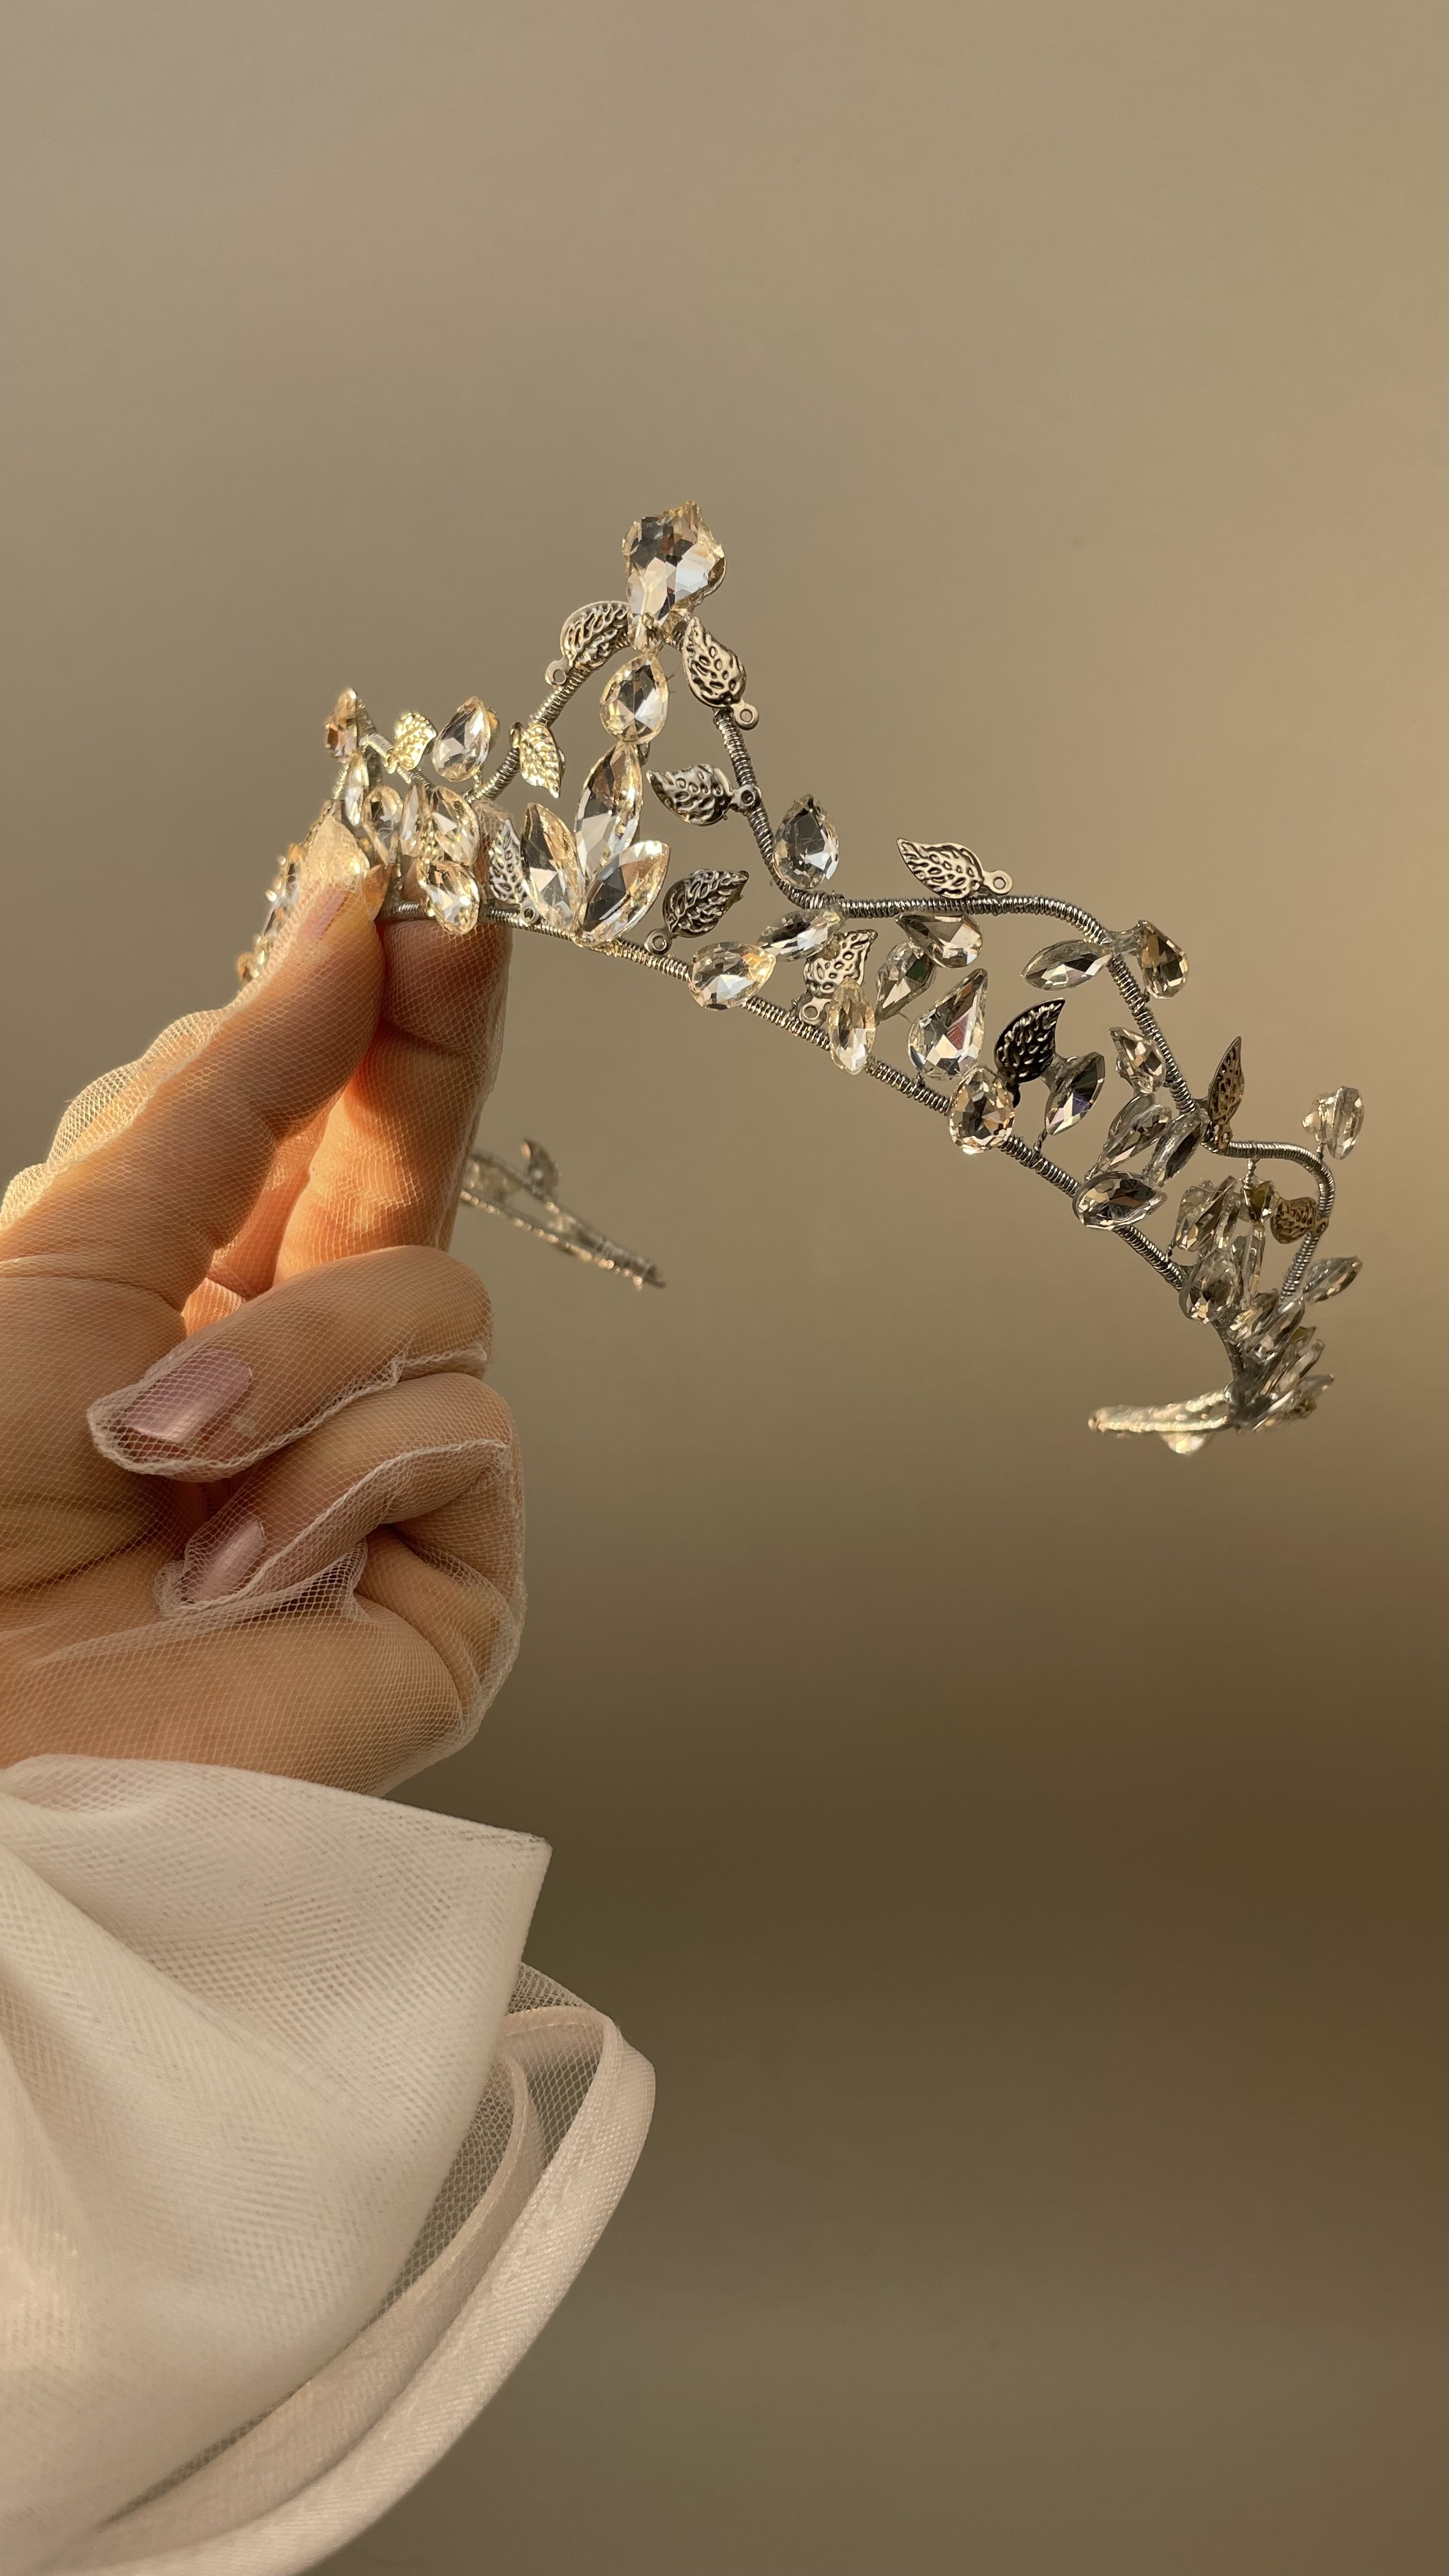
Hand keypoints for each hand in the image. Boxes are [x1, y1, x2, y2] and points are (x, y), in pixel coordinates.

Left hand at [0, 863, 518, 1792]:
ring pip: (441, 1309)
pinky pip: (467, 1437)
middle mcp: (298, 1382)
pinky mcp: (446, 1584)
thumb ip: (236, 1087)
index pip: (320, 1130)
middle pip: (416, 1186)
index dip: (380, 1013)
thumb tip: (339, 921)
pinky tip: (237, 1561)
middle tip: (445, 938)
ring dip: (293, 1355)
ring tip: (159, 1448)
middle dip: (426, 1061)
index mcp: (190, 1295)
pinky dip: (339, 1476)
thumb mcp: (71, 1246)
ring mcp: (380, 1484)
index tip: (422, 891)